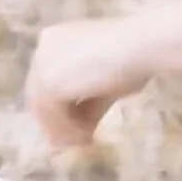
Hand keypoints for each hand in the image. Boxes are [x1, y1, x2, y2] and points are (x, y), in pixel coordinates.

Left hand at [25, 18, 152, 147]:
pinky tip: (87, 138)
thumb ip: (88, 102)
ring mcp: (42, 64)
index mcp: (56, 38)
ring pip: (44, 107)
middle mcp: (43, 46)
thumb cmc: (132, 57)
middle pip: (41, 93)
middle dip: (59, 120)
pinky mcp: (48, 83)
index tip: (80, 125)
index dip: (62, 106)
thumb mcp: (105, 83)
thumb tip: (82, 129)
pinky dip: (67, 131)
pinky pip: (52, 116)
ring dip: (64, 128)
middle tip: (80, 139)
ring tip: (86, 142)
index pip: (50, 80)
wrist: (140, 47)